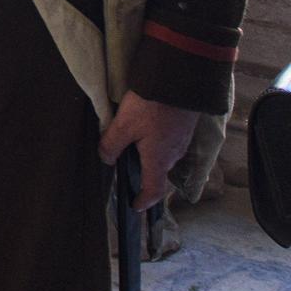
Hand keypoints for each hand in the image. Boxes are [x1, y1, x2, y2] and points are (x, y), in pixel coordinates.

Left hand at [99, 90, 197, 211]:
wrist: (177, 83)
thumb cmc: (151, 106)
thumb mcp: (123, 126)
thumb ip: (111, 145)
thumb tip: (107, 160)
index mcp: (159, 159)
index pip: (154, 189)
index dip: (144, 200)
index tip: (135, 206)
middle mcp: (173, 155)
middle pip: (158, 172)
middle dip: (144, 176)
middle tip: (128, 172)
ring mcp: (180, 141)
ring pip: (163, 156)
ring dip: (150, 158)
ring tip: (132, 148)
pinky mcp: (182, 128)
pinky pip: (168, 144)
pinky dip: (156, 145)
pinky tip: (145, 132)